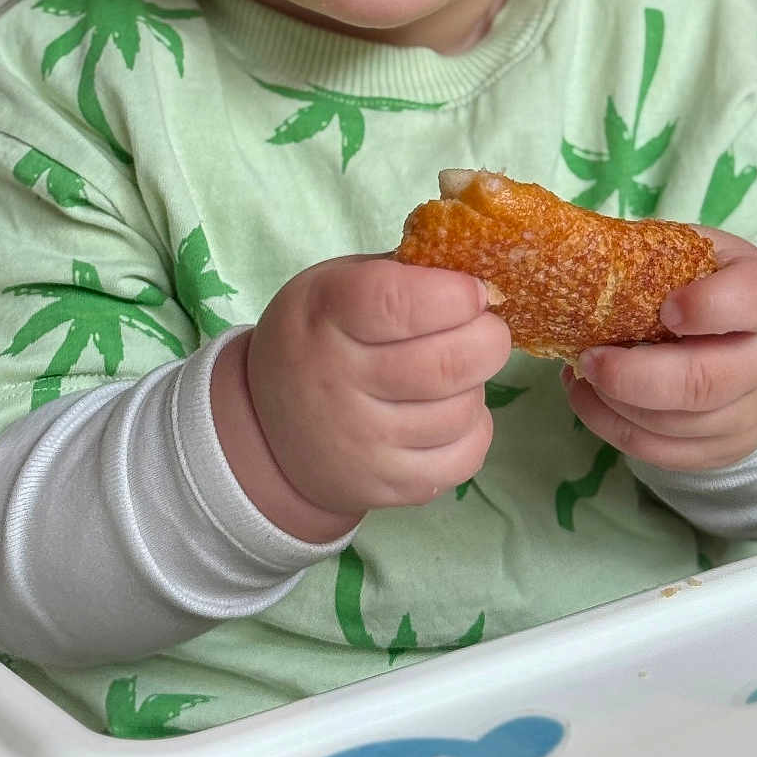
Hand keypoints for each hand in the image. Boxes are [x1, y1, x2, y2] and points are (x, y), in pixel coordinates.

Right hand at [213, 255, 512, 538]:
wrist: (268, 428)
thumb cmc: (318, 336)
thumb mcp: (336, 284)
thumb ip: (400, 272)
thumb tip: (481, 270)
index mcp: (325, 315)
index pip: (397, 303)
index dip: (453, 293)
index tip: (473, 291)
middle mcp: (338, 382)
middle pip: (445, 364)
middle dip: (488, 338)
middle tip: (486, 328)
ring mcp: (361, 442)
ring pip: (461, 411)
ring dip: (478, 384)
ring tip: (458, 371)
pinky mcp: (385, 486)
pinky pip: (464, 458)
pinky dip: (475, 428)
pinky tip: (452, 411)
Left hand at [562, 231, 756, 471]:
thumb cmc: (719, 288)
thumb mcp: (701, 255)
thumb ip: (656, 255)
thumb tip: (581, 254)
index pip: (752, 301)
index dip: (707, 306)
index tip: (666, 307)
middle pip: (703, 383)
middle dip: (633, 376)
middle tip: (590, 357)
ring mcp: (748, 415)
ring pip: (676, 425)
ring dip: (615, 403)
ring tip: (580, 373)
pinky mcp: (722, 450)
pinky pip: (663, 453)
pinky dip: (614, 428)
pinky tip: (590, 398)